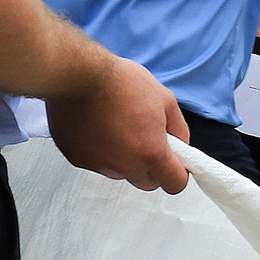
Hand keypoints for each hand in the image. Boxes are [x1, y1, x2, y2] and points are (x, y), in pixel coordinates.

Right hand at [47, 54, 190, 192]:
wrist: (78, 75)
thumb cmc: (120, 82)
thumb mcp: (165, 99)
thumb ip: (178, 129)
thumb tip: (181, 144)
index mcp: (150, 151)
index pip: (174, 184)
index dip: (178, 174)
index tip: (175, 163)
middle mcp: (124, 164)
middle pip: (147, 182)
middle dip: (151, 167)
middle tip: (147, 141)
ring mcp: (99, 164)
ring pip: (120, 172)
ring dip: (125, 159)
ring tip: (119, 127)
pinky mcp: (79, 159)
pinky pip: (98, 163)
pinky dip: (101, 152)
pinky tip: (99, 127)